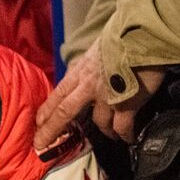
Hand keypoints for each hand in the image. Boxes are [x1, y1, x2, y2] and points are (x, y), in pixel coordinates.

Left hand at [37, 40, 166, 145]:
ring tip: (110, 136)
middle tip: (41, 145)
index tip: (37, 123)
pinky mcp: (127, 103)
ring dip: (104, 132)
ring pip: (99, 123)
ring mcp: (106, 96)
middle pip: (64, 112)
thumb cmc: (122, 37)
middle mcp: (88, 85)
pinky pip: (122, 126)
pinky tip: (127, 138)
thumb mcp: (96, 49)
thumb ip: (89, 65)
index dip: (46, 111)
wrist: (142, 35)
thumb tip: (86, 71)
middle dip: (51, 131)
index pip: (58, 93)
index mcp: (80, 70)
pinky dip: (124, 134)